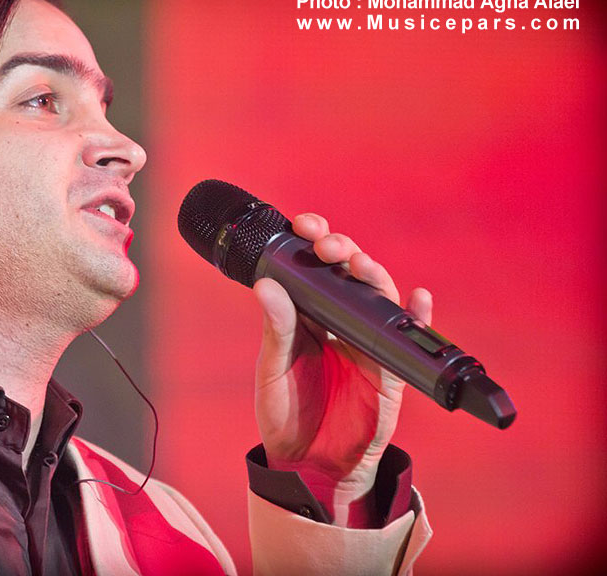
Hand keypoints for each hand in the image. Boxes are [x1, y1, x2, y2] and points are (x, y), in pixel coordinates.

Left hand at [253, 213, 431, 526]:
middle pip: (347, 272)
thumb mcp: (273, 368)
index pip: (313, 267)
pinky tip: (417, 299)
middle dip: (341, 248)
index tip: (304, 224)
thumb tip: (268, 285)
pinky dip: (418, 317)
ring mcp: (366, 341)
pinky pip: (407, 339)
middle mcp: (338, 320)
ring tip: (359, 264)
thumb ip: (276, 329)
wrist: (307, 461)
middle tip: (327, 244)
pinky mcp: (388, 368)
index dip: (312, 240)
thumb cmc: (286, 411)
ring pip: (376, 296)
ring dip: (372, 274)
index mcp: (306, 314)